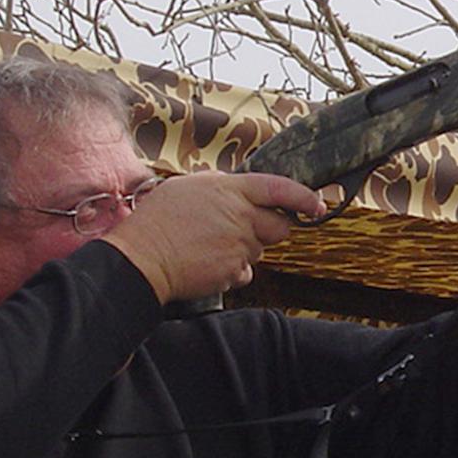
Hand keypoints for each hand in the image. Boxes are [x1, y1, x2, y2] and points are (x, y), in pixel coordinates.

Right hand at [103, 171, 325, 303]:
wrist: (142, 258)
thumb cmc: (156, 220)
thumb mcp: (186, 187)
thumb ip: (220, 186)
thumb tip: (237, 188)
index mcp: (229, 189)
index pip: (279, 188)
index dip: (303, 197)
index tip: (316, 204)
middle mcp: (240, 216)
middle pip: (279, 226)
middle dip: (268, 229)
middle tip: (240, 230)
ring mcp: (239, 245)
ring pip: (259, 250)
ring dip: (243, 249)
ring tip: (209, 245)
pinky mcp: (233, 271)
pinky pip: (245, 271)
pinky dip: (231, 269)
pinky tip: (206, 262)